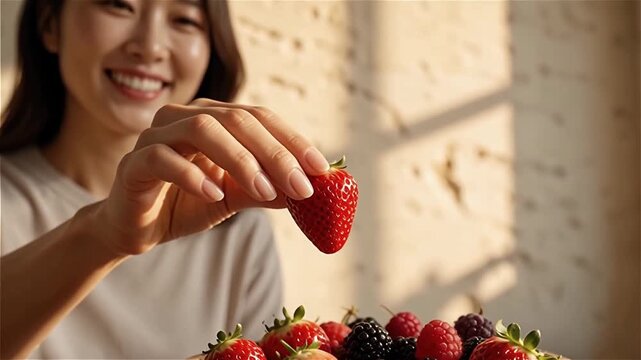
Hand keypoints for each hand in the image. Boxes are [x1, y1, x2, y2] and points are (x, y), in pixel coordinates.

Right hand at [95, 98, 329, 255]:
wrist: (137, 228)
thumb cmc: (187, 203)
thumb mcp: (235, 197)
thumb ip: (267, 189)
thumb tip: (311, 191)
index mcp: (214, 118)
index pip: (260, 118)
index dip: (293, 140)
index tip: (321, 168)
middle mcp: (185, 116)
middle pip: (236, 119)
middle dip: (274, 153)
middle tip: (301, 186)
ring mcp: (156, 135)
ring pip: (201, 129)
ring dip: (240, 160)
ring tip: (265, 191)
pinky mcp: (134, 162)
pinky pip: (162, 158)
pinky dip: (191, 174)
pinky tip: (213, 194)